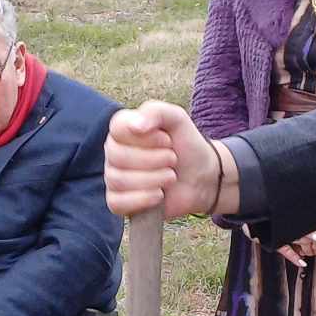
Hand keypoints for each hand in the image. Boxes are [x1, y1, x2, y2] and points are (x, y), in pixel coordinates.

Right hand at [104, 101, 235, 218]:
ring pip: (120, 180)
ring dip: (154, 179)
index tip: (167, 140)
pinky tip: (159, 195)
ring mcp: (114, 177)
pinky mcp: (118, 202)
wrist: (201, 177)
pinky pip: (117, 203)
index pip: (117, 129)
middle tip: (173, 160)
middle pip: (118, 157)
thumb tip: (136, 126)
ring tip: (171, 176)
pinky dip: (143, 199)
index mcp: (123, 129)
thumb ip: (157, 112)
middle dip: (154, 160)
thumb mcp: (177, 119)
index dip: (146, 137)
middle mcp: (113, 152)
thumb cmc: (185, 145)